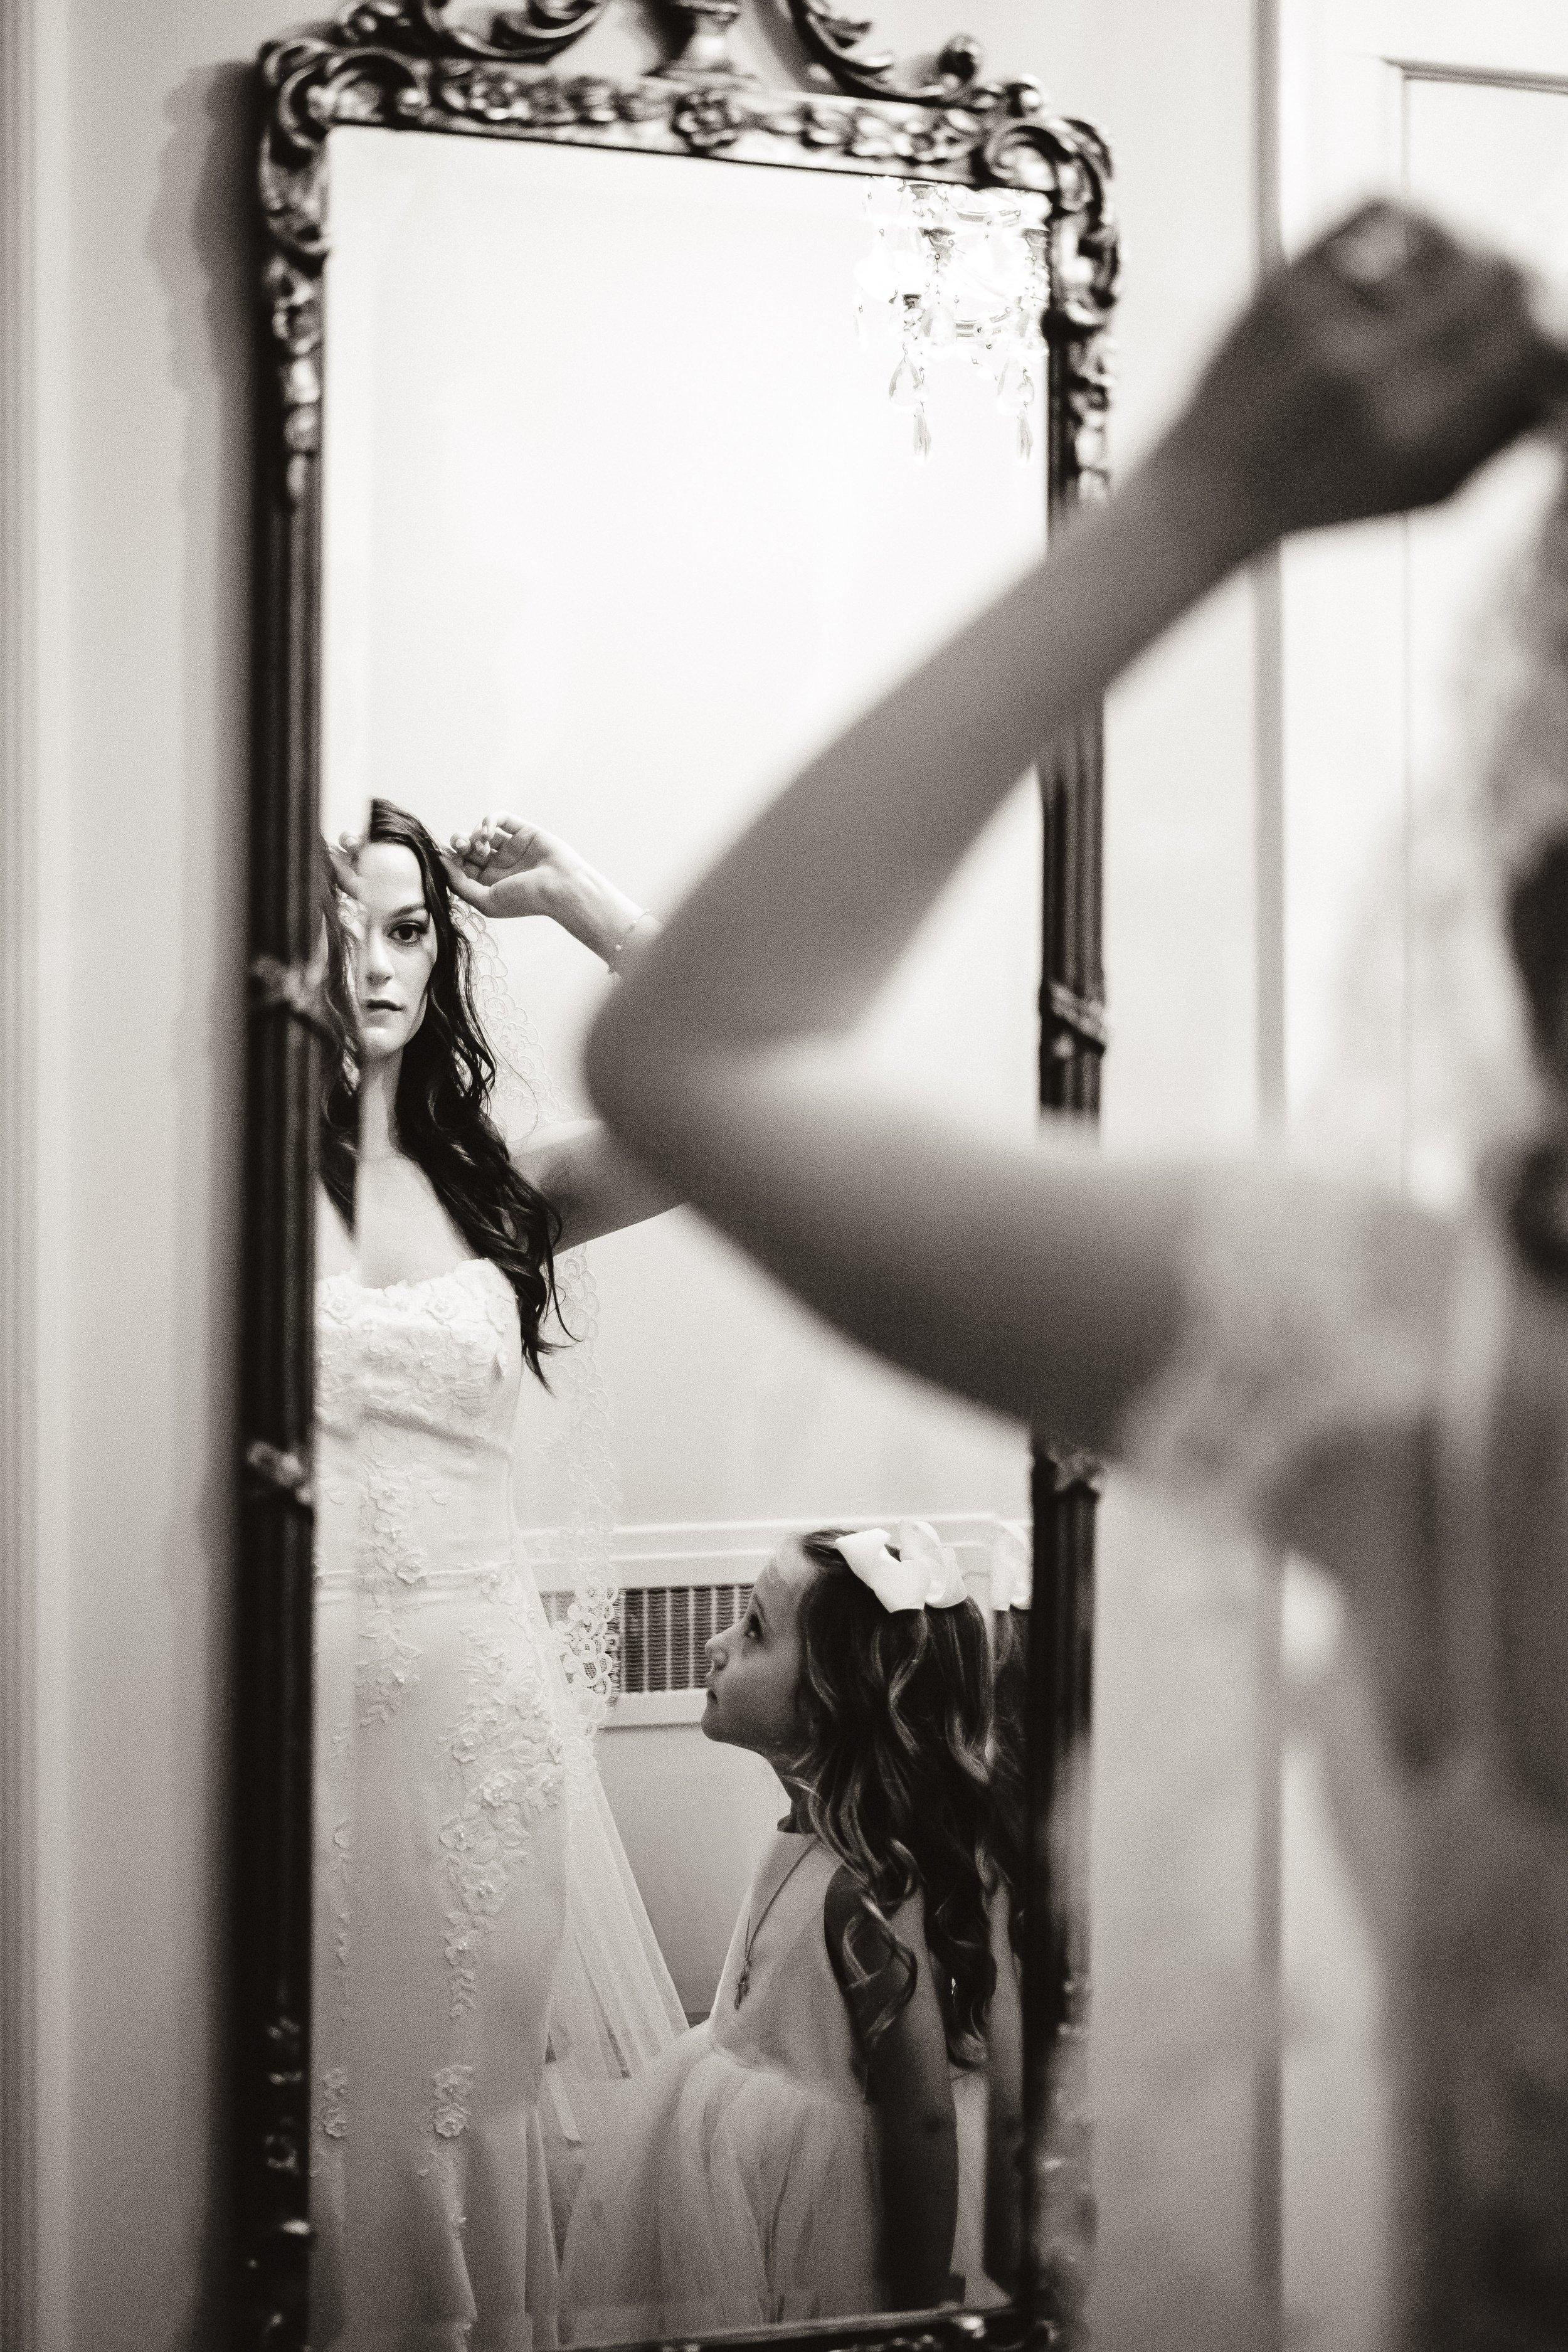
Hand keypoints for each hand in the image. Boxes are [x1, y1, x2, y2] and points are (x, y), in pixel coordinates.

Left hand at [442, 813, 578, 921]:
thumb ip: (460, 884)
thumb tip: (440, 862)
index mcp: (490, 884)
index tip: (443, 854)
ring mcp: (511, 847)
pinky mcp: (523, 831)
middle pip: (469, 848)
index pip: (463, 867)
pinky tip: (488, 832)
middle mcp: (500, 865)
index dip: (451, 859)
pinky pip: (499, 818)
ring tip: (481, 843)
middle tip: (460, 845)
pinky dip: (488, 820)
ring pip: (482, 832)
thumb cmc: (527, 900)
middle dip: (460, 844)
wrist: (561, 887)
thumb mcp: (486, 900)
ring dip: (474, 834)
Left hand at [1151, 198, 1567, 564]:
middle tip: (1507, 297)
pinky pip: (1375, 208)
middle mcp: (1374, 374)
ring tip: (1445, 284)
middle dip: (1515, 284)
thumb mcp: (1423, 492)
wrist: (1209, 496)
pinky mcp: (1285, 284)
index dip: (1549, 330)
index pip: (1530, 341)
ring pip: (1443, 235)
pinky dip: (1406, 217)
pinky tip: (1406, 247)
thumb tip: (1555, 386)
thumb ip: (1502, 440)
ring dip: (1461, 253)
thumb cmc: (1320, 500)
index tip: (1538, 333)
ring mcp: (1324, 323)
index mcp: (1417, 432)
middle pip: (1497, 275)